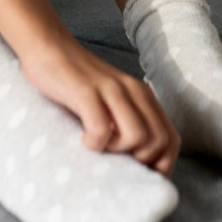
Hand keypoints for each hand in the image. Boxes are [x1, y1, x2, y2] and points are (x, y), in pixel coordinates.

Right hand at [19, 35, 180, 176]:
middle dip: (140, 162)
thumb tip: (135, 163)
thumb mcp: (112, 100)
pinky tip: (82, 139)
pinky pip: (102, 129)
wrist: (50, 45)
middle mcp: (133, 91)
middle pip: (160, 141)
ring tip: (99, 147)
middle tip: (114, 161)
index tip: (137, 176)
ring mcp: (111, 90)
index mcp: (143, 96)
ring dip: (119, 152)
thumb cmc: (77, 82)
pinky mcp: (86, 92)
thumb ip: (127, 120)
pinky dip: (94, 143)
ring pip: (138, 136)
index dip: (161, 165)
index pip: (172, 139)